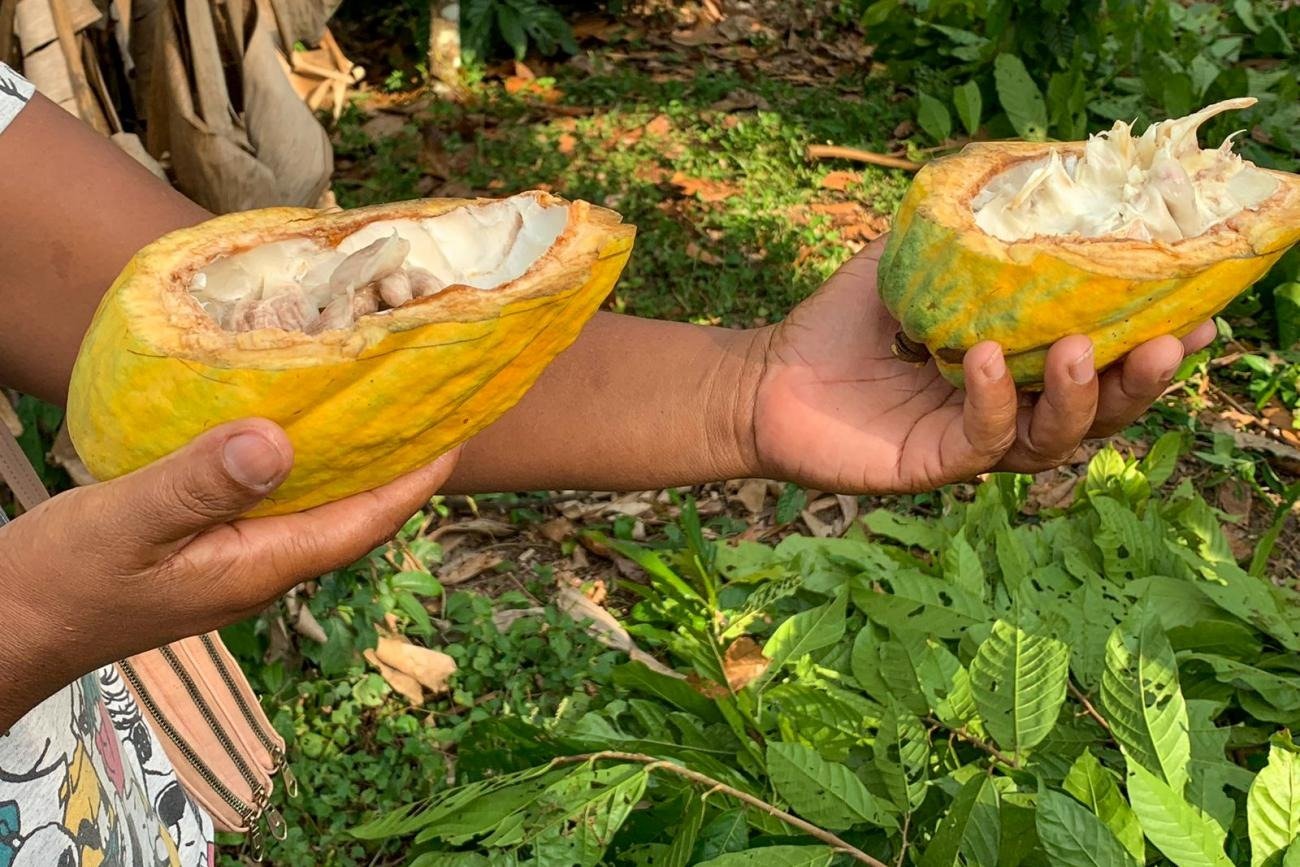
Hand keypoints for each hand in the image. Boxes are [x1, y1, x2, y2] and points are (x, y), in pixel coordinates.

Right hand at [0, 418, 458, 728]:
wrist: (9, 626)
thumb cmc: (62, 581)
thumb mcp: (128, 522)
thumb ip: (200, 485)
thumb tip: (280, 443)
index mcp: (260, 565)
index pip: (364, 522)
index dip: (415, 481)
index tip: (457, 432)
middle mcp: (262, 566)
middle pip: (352, 514)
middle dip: (396, 465)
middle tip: (427, 403)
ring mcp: (235, 560)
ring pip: (315, 506)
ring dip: (350, 461)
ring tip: (375, 403)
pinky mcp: (207, 547)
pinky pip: (274, 501)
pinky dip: (296, 463)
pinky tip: (287, 427)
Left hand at [748, 235, 1216, 492]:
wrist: (766, 379)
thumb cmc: (837, 326)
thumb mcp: (907, 265)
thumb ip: (960, 236)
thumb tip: (1019, 181)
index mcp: (1014, 369)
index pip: (1098, 364)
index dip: (1150, 346)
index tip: (1200, 313)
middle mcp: (1003, 412)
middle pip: (1096, 413)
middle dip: (1141, 381)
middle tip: (1174, 341)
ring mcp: (968, 443)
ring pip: (1053, 439)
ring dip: (1079, 396)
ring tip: (1084, 349)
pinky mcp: (931, 466)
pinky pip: (981, 439)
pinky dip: (992, 400)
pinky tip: (986, 358)